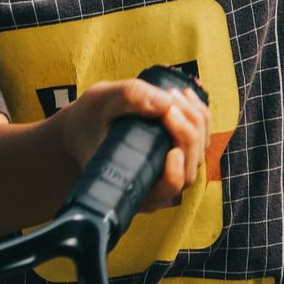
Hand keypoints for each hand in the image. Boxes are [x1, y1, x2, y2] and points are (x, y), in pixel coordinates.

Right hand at [57, 78, 211, 211]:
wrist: (83, 126)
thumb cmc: (88, 121)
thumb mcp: (99, 103)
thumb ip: (128, 98)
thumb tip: (165, 102)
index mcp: (133, 188)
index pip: (166, 190)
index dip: (174, 175)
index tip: (172, 151)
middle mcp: (154, 185)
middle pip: (189, 168)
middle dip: (187, 131)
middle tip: (169, 100)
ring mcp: (169, 169)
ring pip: (199, 152)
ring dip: (195, 119)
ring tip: (174, 93)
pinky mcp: (178, 153)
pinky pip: (200, 138)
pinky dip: (198, 115)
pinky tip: (183, 95)